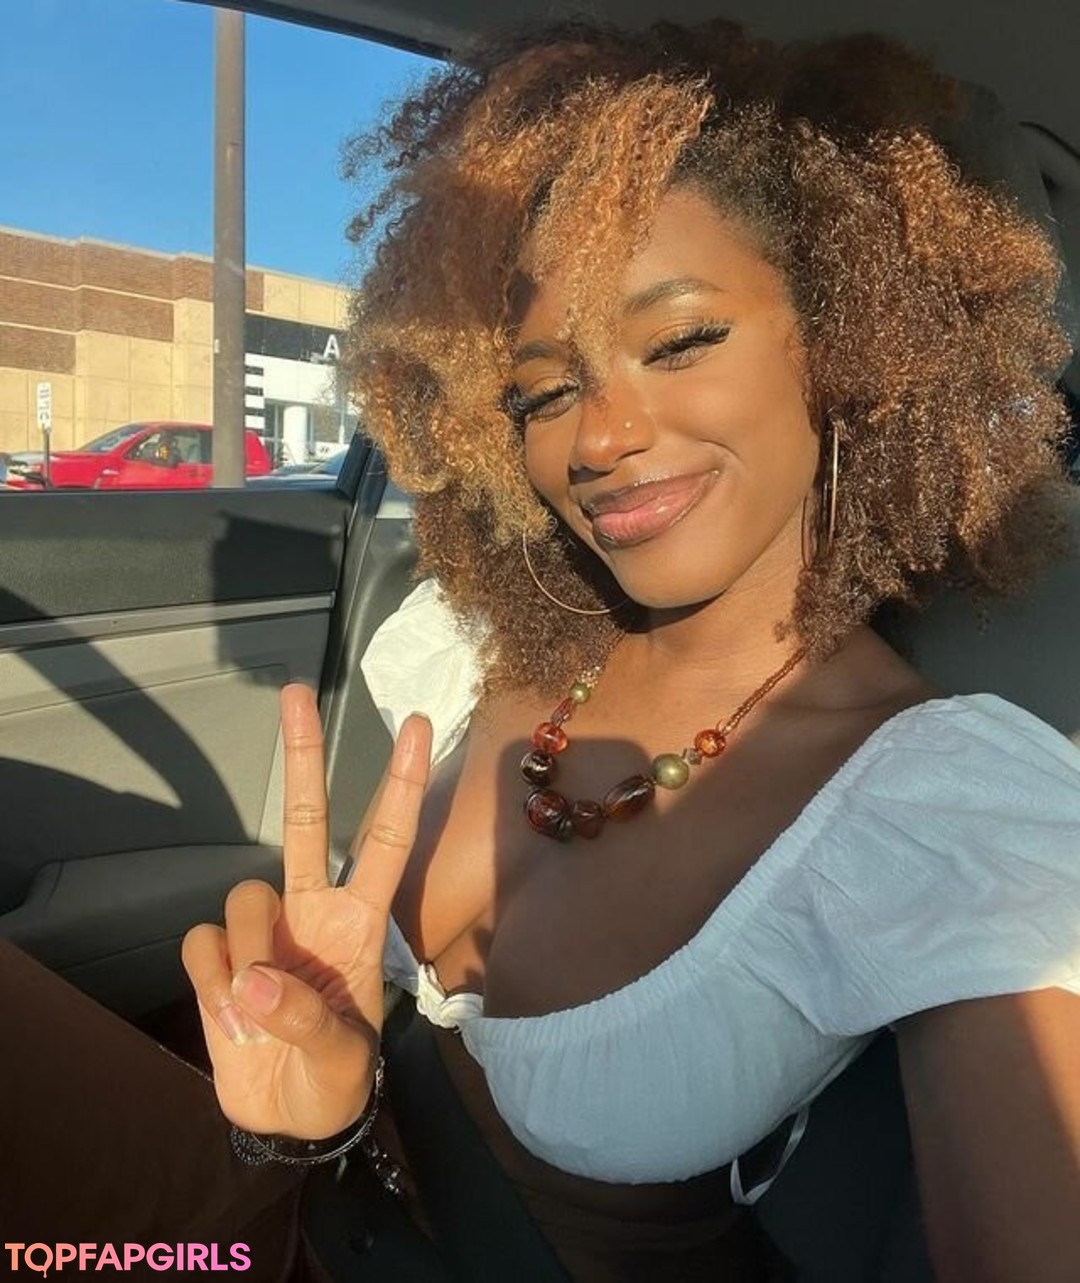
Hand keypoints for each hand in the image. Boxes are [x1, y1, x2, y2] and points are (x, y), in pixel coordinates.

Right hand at [182, 684, 430, 1138]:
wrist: (287, 1121)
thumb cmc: (335, 1080)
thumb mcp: (341, 1060)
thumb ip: (304, 1019)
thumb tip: (252, 977)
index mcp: (357, 923)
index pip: (385, 841)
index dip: (401, 784)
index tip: (417, 725)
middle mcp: (310, 910)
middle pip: (303, 820)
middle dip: (301, 756)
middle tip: (295, 691)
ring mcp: (261, 931)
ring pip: (240, 895)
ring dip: (248, 955)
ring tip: (263, 1011)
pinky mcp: (215, 958)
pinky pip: (199, 943)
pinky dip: (210, 982)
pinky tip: (231, 1014)